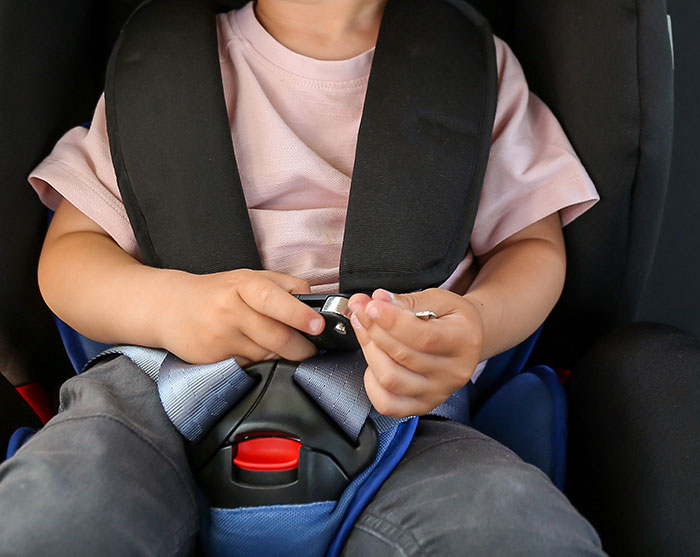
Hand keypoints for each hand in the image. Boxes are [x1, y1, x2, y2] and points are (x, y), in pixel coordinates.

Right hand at [162, 269, 323, 364]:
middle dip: (301, 348)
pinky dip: (259, 363)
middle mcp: (230, 309)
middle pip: (276, 337)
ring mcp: (220, 336)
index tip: (318, 326)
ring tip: (280, 348)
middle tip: (311, 349)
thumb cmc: (218, 292)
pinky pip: (249, 366)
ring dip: (281, 356)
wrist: (169, 307)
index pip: (274, 300)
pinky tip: (252, 351)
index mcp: (244, 284)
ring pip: (266, 355)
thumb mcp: (250, 278)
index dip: (299, 314)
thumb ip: (285, 287)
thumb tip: (316, 304)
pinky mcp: (213, 359)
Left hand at [348, 288, 483, 417]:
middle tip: (360, 308)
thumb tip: (379, 300)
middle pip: (401, 356)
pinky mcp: (422, 405)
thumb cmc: (454, 319)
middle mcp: (452, 372)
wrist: (468, 340)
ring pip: (390, 379)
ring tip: (364, 329)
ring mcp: (437, 392)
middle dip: (373, 329)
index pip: (423, 337)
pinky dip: (371, 382)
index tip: (372, 306)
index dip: (391, 322)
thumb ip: (409, 300)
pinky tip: (374, 360)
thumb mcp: (440, 299)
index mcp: (463, 341)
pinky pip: (387, 403)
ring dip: (369, 350)